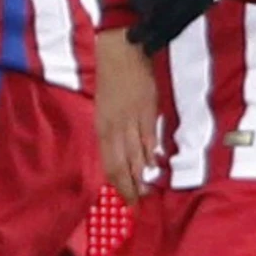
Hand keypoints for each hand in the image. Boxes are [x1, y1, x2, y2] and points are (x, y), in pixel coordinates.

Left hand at [94, 31, 157, 203]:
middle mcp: (115, 127)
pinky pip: (150, 139)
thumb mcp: (102, 107)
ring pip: (138, 156)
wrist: (121, 51)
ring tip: (146, 192)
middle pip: (123, 165)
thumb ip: (110, 130)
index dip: (117, 184)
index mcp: (101, 126)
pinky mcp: (149, 112)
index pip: (109, 164)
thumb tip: (120, 153)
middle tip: (136, 204)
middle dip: (130, 187)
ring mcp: (133, 120)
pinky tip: (154, 166)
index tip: (122, 200)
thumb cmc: (109, 78)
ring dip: (142, 175)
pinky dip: (152, 154)